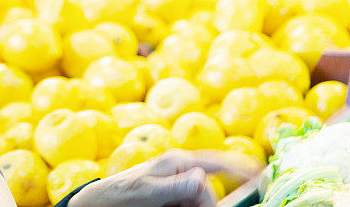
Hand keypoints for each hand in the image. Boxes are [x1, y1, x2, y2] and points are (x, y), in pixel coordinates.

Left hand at [67, 149, 263, 206]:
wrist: (99, 202)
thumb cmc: (119, 193)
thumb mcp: (146, 191)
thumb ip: (174, 186)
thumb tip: (203, 179)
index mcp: (177, 161)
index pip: (218, 162)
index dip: (243, 168)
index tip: (264, 175)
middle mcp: (181, 169)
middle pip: (213, 190)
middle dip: (209, 204)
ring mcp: (179, 184)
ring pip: (205, 201)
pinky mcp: (175, 197)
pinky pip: (195, 203)